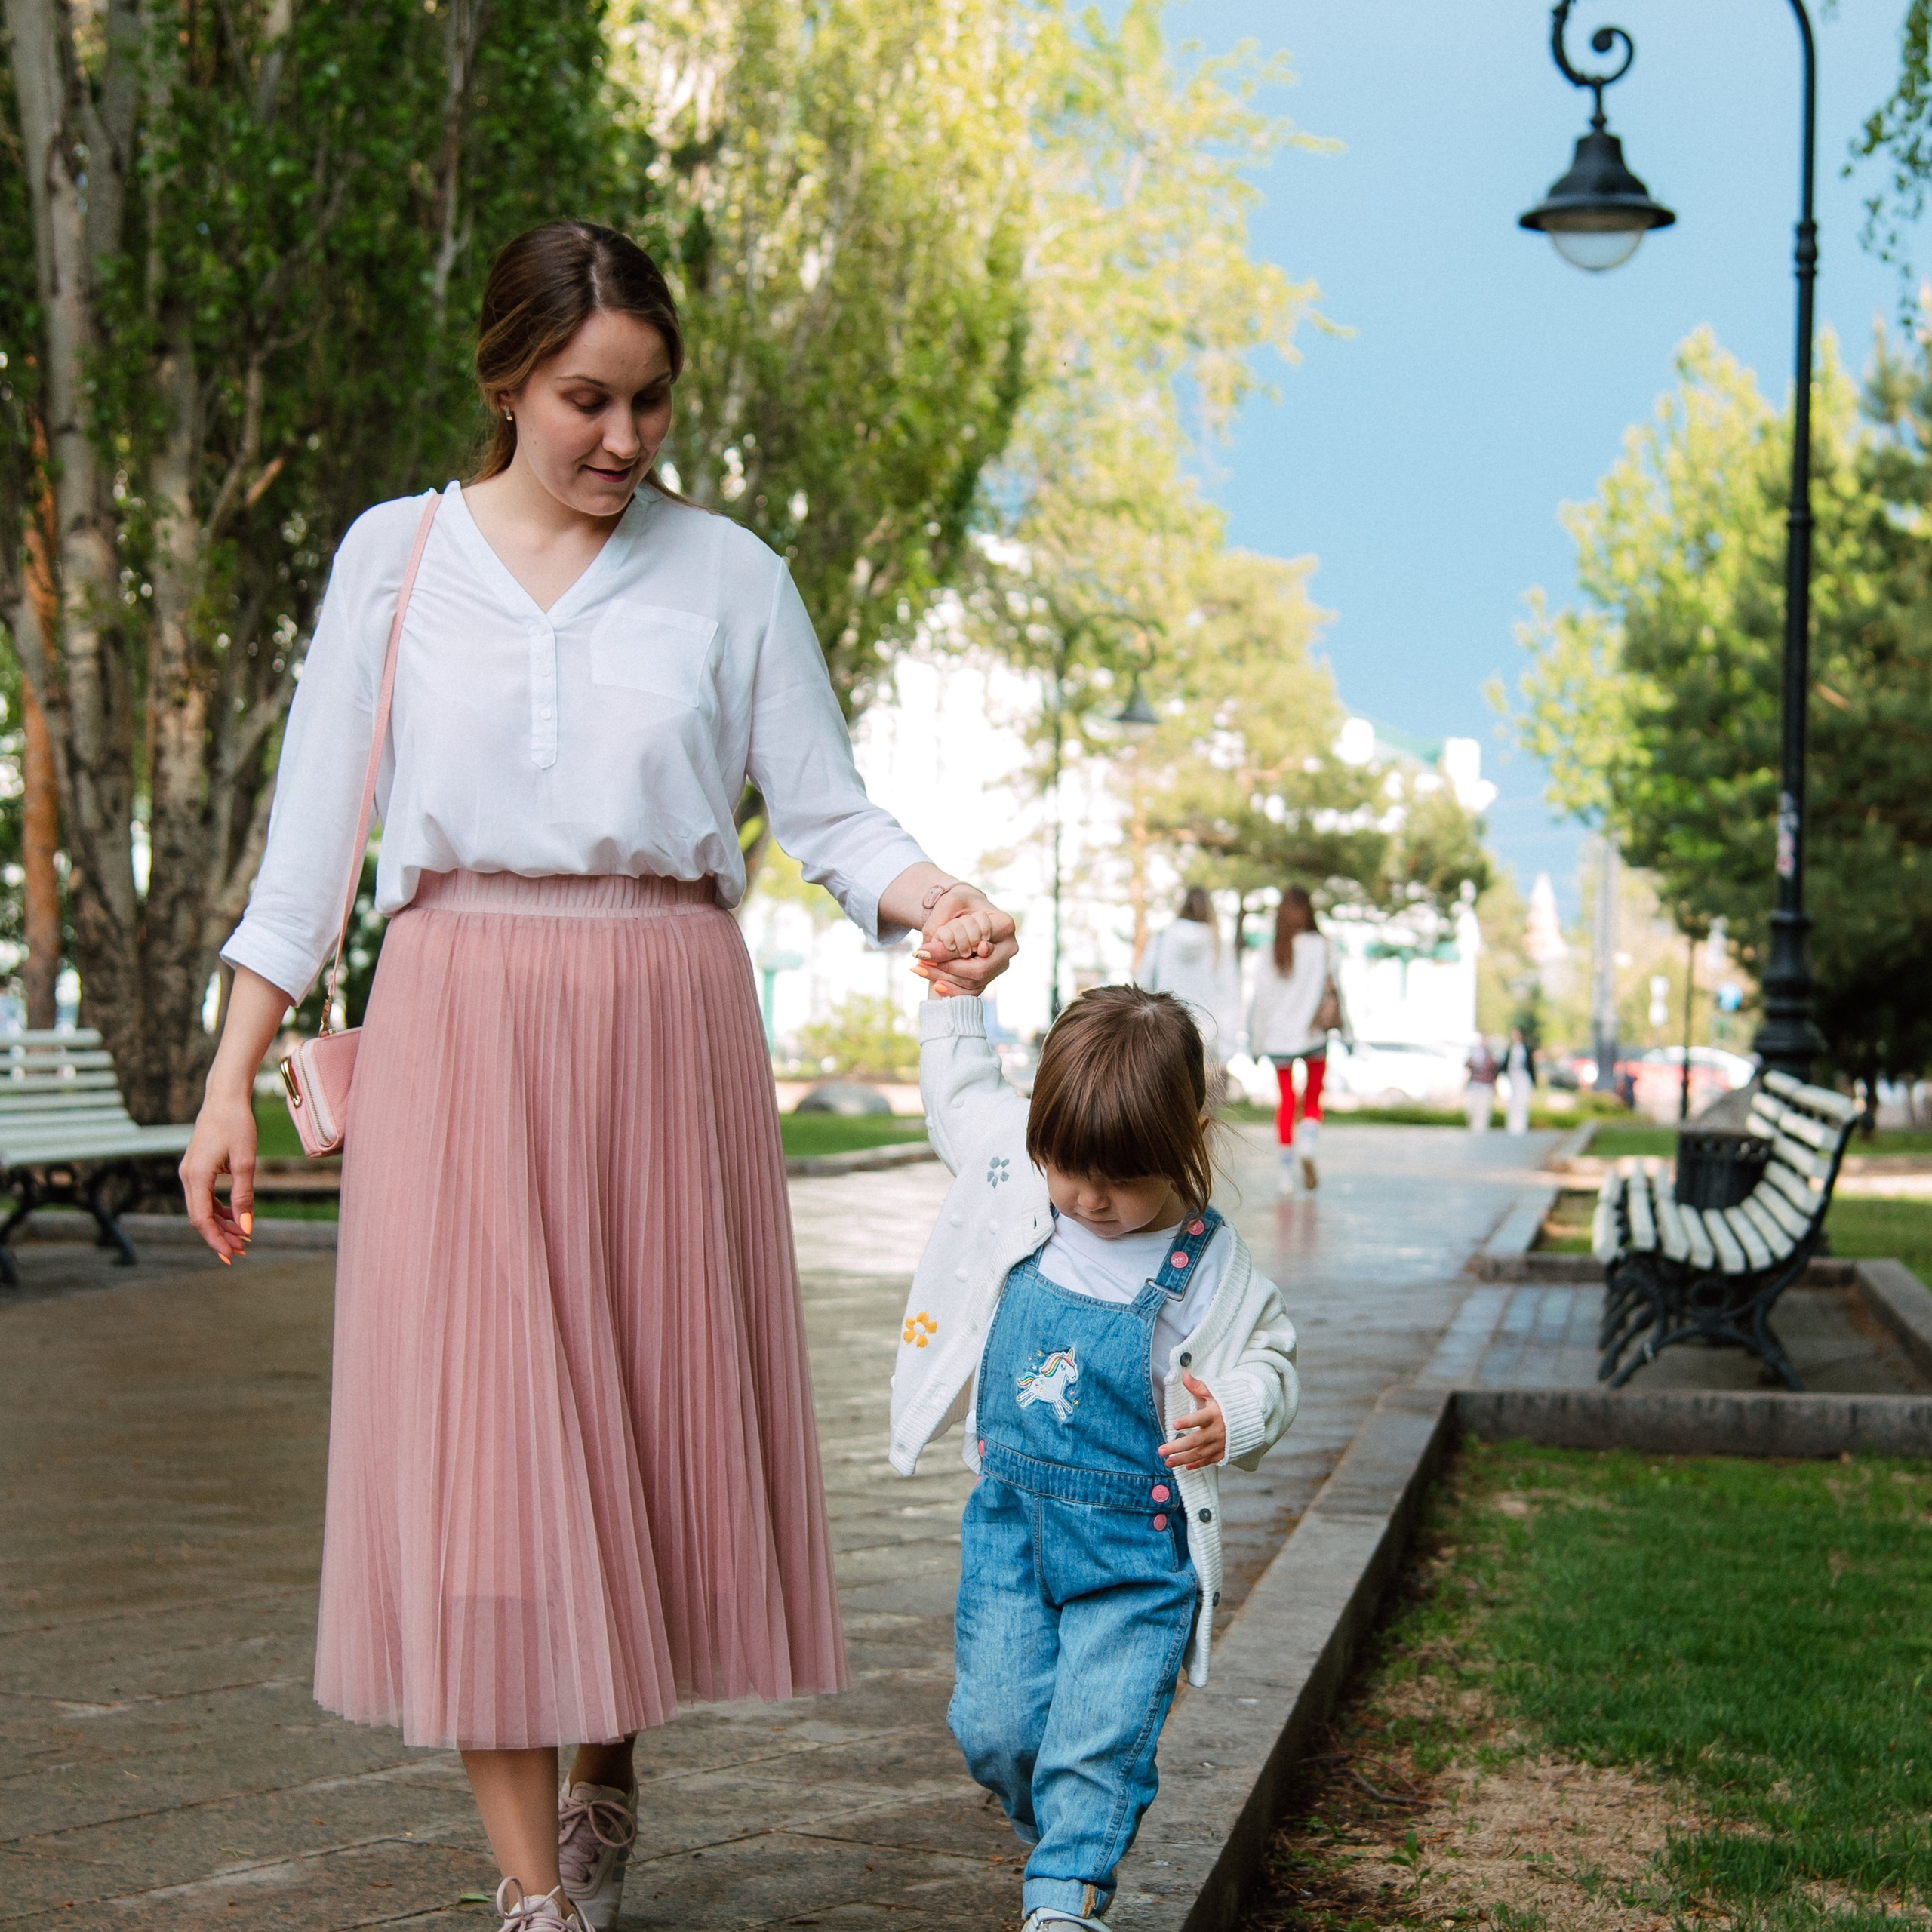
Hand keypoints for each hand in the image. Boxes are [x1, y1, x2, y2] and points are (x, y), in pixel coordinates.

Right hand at [179, 1087, 255, 1263]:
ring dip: (221, 1223)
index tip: (231, 1255)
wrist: (224, 1098)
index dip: (215, 1240)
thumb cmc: (237, 1125)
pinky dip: (219, 1208)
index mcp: (196, 1176)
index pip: (201, 1219)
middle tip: (243, 1249)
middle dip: (220, 1235)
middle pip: (200, 1217)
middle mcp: (187, 1176)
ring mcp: (190, 1172)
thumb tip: (245, 1227)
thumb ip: (244, 1195)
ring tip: (242, 1236)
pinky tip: (235, 1215)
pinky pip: (204, 1196)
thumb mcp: (245, 1162)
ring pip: (202, 1207)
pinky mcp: (196, 1168)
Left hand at [912, 884, 1016, 996]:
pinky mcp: (989, 977)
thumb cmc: (958, 904)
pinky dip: (951, 990)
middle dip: (947, 968)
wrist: (964, 911)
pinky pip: (972, 992)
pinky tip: (934, 983)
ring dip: (943, 978)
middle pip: (979, 970)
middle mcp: (1007, 948)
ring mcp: (1000, 965)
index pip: (979, 946)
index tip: (923, 950)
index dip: (952, 953)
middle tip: (920, 961)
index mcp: (1004, 925)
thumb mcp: (947, 906)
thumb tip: (926, 954)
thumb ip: (938, 928)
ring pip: (973, 983)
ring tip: (920, 967)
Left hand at [1158, 1371, 1225, 1471]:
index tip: (1174, 1425)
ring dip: (1182, 1459)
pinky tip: (1185, 1467)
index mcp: (1214, 1414)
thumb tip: (1184, 1375)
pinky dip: (1197, 1464)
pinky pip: (1209, 1461)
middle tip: (1161, 1450)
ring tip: (1167, 1462)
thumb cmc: (1227, 1404)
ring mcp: (1221, 1444)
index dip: (1187, 1421)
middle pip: (1195, 1441)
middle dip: (1177, 1447)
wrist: (1250, 1418)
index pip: (1199, 1418)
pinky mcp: (1224, 1452)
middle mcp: (1218, 1431)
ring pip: (1199, 1454)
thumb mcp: (1214, 1393)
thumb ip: (1197, 1387)